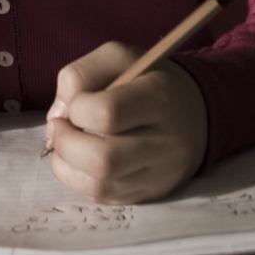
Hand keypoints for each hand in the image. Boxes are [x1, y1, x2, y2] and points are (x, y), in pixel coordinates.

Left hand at [44, 42, 208, 204]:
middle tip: (59, 128)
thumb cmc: (148, 81)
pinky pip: (103, 197)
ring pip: (100, 185)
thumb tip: (58, 113)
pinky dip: (78, 179)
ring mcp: (160, 174)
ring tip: (65, 144)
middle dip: (65, 144)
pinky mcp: (151, 193)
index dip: (76, 108)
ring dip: (66, 165)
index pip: (107, 113)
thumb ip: (81, 74)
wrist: (196, 113)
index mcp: (161, 97)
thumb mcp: (119, 57)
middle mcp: (166, 141)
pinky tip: (79, 159)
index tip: (74, 102)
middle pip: (103, 159)